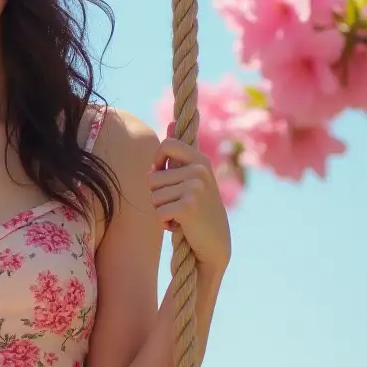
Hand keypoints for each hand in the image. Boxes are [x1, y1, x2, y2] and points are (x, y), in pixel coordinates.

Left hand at [148, 123, 230, 270]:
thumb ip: (179, 154)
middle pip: (152, 177)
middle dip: (158, 196)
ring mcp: (195, 187)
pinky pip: (157, 212)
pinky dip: (163, 223)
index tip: (165, 178)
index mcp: (200, 159)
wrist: (214, 244)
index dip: (157, 163)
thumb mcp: (190, 178)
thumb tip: (170, 122)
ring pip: (152, 196)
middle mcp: (200, 170)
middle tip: (179, 206)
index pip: (165, 145)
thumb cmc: (198, 210)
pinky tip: (180, 226)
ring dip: (161, 210)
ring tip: (181, 215)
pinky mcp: (189, 206)